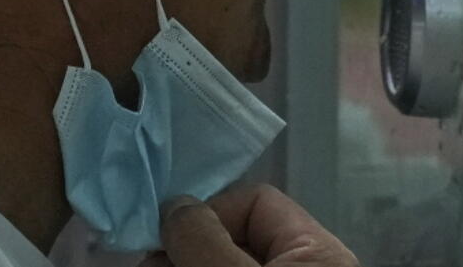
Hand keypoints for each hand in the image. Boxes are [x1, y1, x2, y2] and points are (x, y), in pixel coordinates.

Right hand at [142, 184, 358, 266]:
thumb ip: (207, 242)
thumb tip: (176, 204)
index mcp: (317, 251)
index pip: (255, 202)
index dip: (208, 213)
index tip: (165, 238)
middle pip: (233, 238)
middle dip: (186, 246)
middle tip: (145, 262)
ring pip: (223, 264)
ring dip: (182, 261)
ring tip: (145, 266)